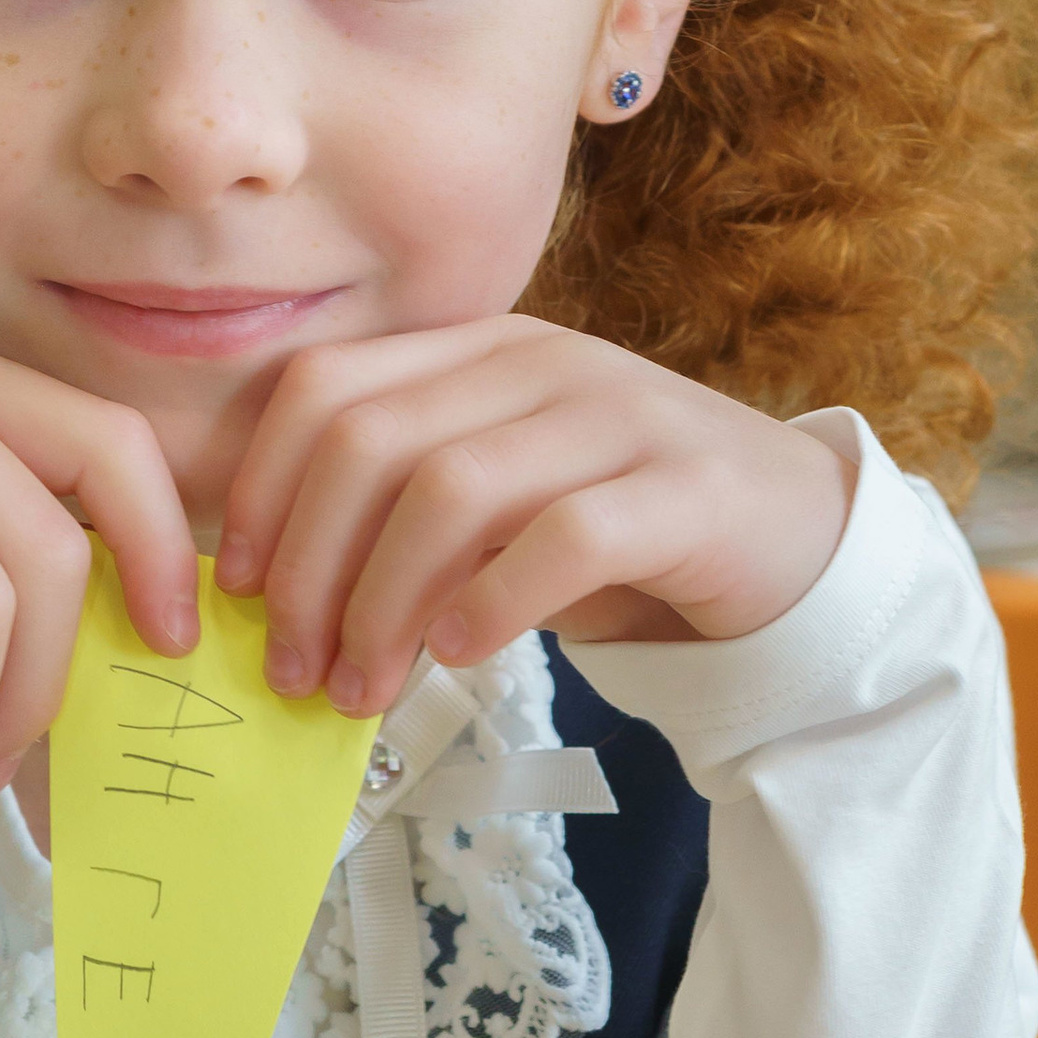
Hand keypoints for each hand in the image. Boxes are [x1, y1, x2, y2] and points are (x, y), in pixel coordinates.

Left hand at [212, 318, 851, 717]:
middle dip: (311, 567)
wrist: (796, 540)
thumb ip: (403, 515)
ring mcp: (618, 417)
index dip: (264, 490)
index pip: (325, 387)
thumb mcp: (501, 499)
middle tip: (298, 669)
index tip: (240, 593)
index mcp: (479, 351)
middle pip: (369, 440)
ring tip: (364, 687)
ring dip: (383, 603)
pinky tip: (461, 654)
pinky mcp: (685, 490)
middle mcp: (541, 362)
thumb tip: (280, 600)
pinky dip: (492, 601)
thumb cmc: (621, 529)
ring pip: (451, 489)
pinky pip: (563, 536)